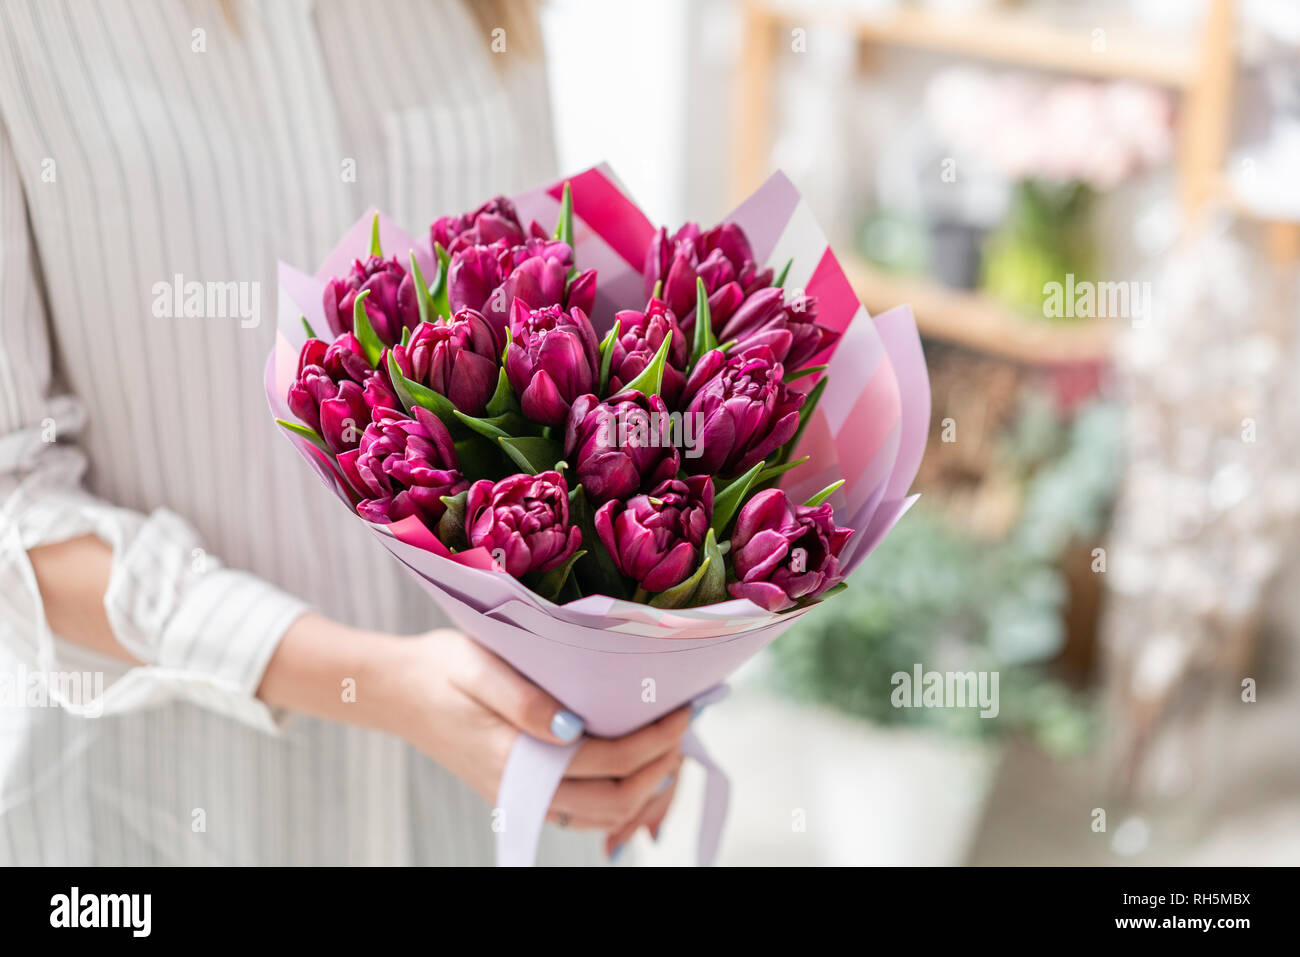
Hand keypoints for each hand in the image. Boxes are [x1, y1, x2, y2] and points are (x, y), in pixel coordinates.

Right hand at [382, 628, 688, 842]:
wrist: (398, 691)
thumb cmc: (440, 670)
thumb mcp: (479, 668)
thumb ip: (524, 700)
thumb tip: (573, 728)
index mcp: (513, 759)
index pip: (603, 763)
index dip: (651, 742)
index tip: (682, 710)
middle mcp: (522, 790)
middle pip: (612, 802)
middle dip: (659, 768)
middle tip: (684, 724)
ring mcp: (524, 797)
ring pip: (602, 816)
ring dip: (645, 787)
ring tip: (671, 745)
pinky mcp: (525, 791)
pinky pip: (584, 811)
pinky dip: (620, 799)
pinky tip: (640, 769)